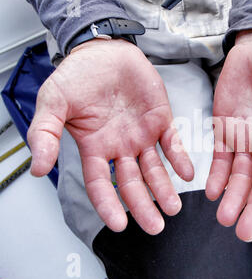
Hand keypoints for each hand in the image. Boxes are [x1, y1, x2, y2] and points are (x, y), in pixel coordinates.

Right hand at [28, 39, 193, 234]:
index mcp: (95, 147)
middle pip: (132, 183)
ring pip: (154, 169)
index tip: (119, 224)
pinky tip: (187, 174)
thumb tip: (38, 167)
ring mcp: (142, 135)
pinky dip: (180, 159)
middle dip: (144, 206)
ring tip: (174, 208)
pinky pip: (173, 144)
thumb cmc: (78, 75)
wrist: (104, 51)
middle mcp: (120, 146)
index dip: (108, 205)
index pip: (100, 183)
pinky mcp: (160, 120)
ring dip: (165, 189)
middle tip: (156, 226)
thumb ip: (45, 133)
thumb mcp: (54, 101)